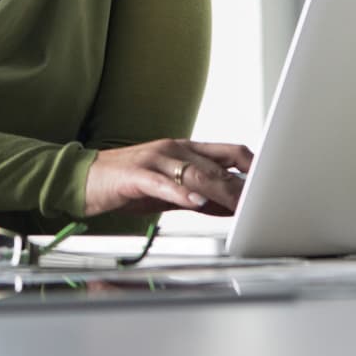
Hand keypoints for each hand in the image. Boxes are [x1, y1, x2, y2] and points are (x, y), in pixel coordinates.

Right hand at [83, 139, 252, 217]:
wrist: (81, 179)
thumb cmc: (126, 184)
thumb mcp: (170, 191)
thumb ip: (201, 196)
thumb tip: (232, 206)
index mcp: (184, 149)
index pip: (229, 151)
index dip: (254, 166)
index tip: (273, 184)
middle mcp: (172, 149)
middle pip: (217, 165)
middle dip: (243, 185)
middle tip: (263, 203)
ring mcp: (153, 159)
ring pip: (194, 173)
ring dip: (220, 190)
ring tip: (240, 205)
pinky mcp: (134, 175)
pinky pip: (162, 184)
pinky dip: (181, 194)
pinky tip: (195, 203)